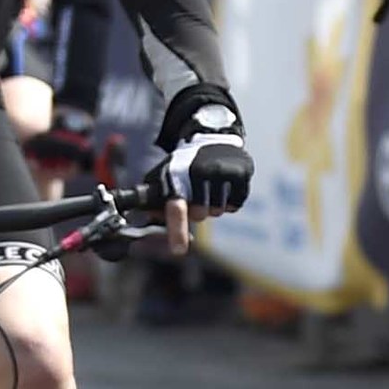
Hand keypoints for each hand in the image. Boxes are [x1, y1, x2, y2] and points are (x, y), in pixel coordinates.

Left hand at [151, 88, 251, 253]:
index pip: (177, 207)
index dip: (177, 230)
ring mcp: (223, 174)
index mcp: (179, 175)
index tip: (179, 250)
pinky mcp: (241, 176)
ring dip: (214, 205)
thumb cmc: (185, 163)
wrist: (213, 137)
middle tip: (196, 193)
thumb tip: (148, 218)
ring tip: (210, 186)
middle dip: (198, 210)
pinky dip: (229, 201)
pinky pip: (234, 205)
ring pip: (218, 211)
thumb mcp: (166, 174)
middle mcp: (200, 174)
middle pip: (200, 215)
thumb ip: (155, 198)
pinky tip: (224, 185)